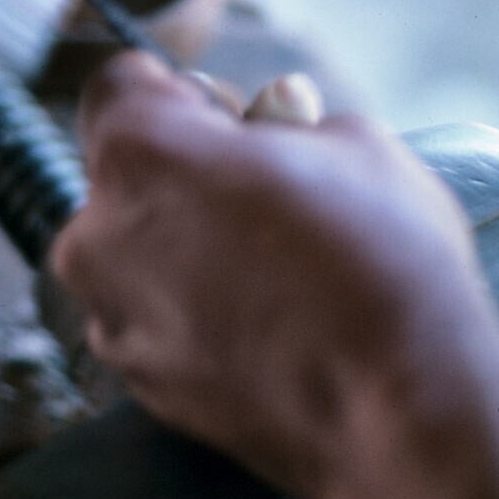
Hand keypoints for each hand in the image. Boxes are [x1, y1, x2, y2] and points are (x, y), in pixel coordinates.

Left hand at [51, 52, 498, 498]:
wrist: (401, 414)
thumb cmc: (383, 267)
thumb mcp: (356, 143)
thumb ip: (289, 120)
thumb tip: (273, 127)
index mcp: (139, 154)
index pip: (119, 84)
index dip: (183, 91)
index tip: (233, 117)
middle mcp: (97, 237)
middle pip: (126, 176)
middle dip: (188, 175)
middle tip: (276, 197)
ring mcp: (114, 321)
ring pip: (138, 255)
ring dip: (189, 248)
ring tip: (282, 272)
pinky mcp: (142, 388)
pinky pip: (159, 323)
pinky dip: (199, 315)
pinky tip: (273, 327)